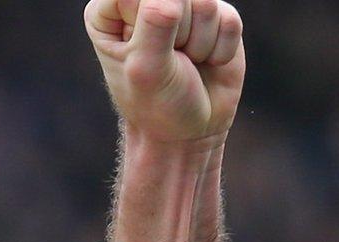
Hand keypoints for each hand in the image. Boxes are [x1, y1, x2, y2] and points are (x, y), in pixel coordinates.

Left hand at [85, 0, 243, 144]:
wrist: (191, 132)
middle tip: (170, 60)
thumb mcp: (146, 69)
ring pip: (206, 2)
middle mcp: (145, 2)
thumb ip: (155, 25)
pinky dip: (221, 49)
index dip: (148, 22)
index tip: (144, 52)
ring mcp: (183, 6)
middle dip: (179, 34)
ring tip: (187, 63)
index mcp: (110, 10)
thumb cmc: (156, 105)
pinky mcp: (216, 15)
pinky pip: (229, 19)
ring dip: (200, 43)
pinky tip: (207, 62)